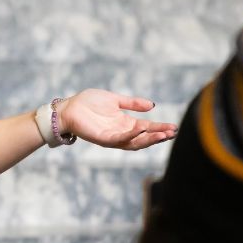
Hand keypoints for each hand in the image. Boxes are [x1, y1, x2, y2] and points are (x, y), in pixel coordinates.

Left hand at [57, 89, 176, 150]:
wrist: (69, 107)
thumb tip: (152, 106)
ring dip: (148, 139)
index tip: (173, 127)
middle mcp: (121, 132)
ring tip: (162, 134)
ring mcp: (112, 137)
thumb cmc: (89, 103)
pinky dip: (130, 136)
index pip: (146, 128)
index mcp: (125, 123)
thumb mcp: (115, 100)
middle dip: (158, 136)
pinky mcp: (102, 138)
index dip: (160, 128)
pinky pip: (119, 140)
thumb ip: (133, 103)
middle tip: (172, 133)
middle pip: (143, 138)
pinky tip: (140, 130)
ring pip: (134, 142)